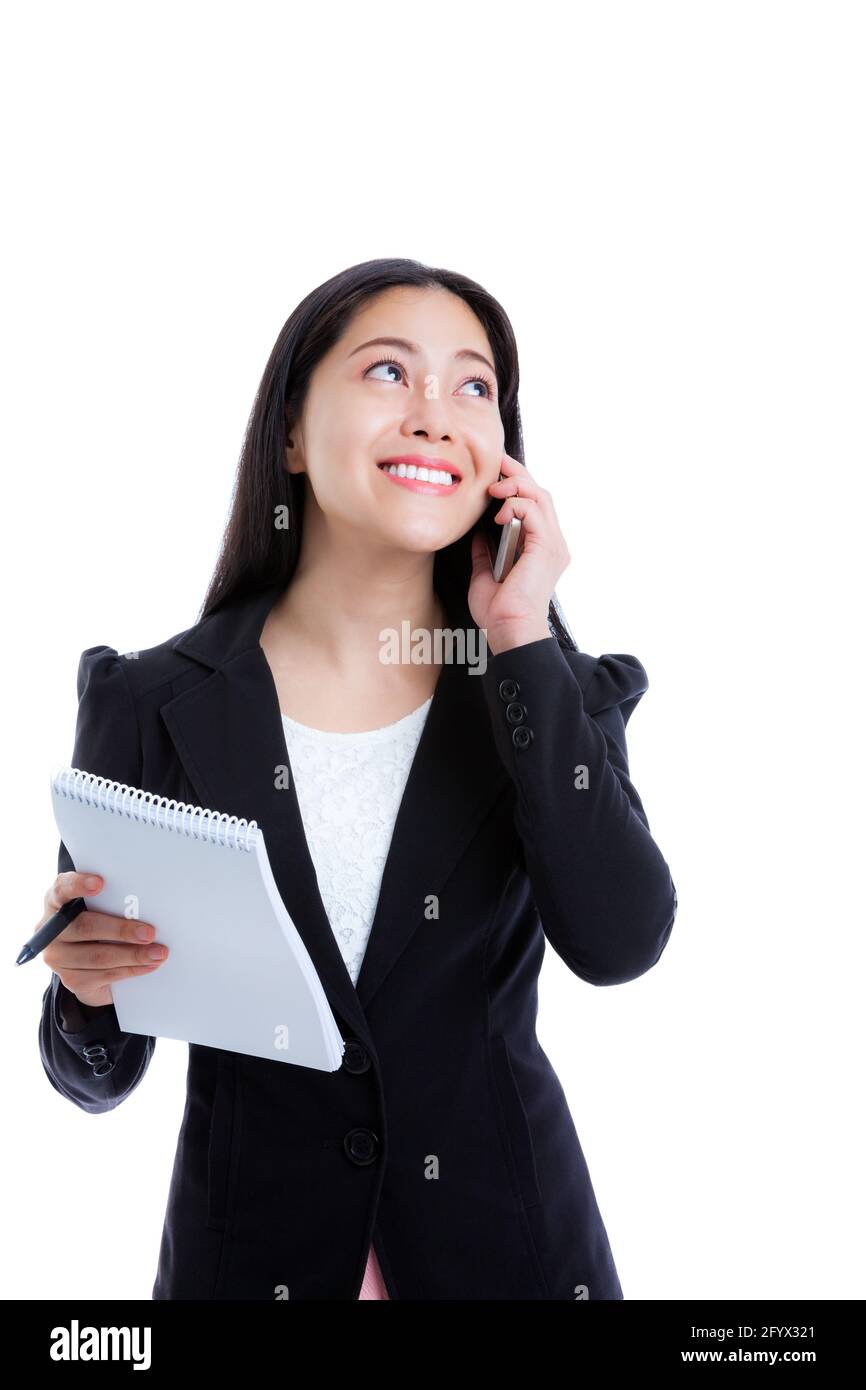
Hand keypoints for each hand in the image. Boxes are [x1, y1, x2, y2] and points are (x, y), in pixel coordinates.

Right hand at [40, 871, 168, 1009]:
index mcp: (57, 901)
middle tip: (149, 933)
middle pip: (86, 927)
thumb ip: (112, 900)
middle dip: (121, 930)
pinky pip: (104, 975)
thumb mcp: (100, 907)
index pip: (63, 888)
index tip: (100, 883)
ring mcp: (58, 957)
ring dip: (133, 955)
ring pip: (98, 956)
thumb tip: (146, 904)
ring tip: (158, 953)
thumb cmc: (99, 921)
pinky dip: (130, 970)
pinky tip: (148, 966)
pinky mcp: (71, 979)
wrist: (86, 962)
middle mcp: (52, 929)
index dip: (79, 885)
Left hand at [468, 453, 570, 653]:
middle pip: (540, 493)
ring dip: (516, 485)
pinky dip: (517, 505)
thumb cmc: (498, 612)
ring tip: (494, 488)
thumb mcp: (484, 574)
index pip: (534, 505)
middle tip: (496, 462)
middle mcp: (552, 544)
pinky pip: (535, 511)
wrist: (509, 630)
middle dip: (517, 474)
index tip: (494, 473)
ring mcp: (553, 545)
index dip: (516, 484)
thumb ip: (484, 552)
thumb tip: (477, 534)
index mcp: (540, 549)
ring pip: (541, 496)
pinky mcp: (546, 547)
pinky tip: (499, 514)